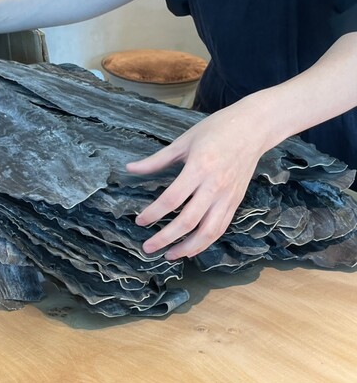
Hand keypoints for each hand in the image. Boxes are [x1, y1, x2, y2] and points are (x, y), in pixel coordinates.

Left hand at [127, 102, 267, 260]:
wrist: (253, 128)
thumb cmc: (216, 130)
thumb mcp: (183, 141)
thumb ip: (156, 160)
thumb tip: (130, 168)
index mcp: (199, 168)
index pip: (172, 199)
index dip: (154, 213)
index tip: (139, 221)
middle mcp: (214, 186)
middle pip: (188, 221)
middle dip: (166, 238)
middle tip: (148, 247)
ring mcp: (228, 196)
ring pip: (208, 232)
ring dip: (187, 248)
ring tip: (169, 255)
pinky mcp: (236, 202)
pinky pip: (221, 228)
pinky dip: (205, 242)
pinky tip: (190, 247)